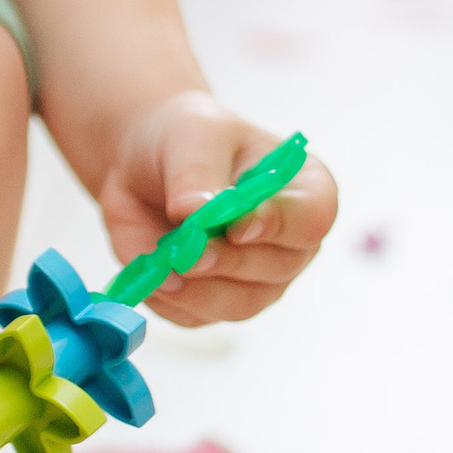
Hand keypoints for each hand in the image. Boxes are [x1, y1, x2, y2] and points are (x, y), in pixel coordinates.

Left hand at [95, 92, 338, 327]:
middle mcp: (289, 242)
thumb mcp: (192, 136)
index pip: (311, 218)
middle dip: (227, 261)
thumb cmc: (185, 140)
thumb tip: (194, 212)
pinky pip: (197, 316)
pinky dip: (169, 299)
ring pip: (240, 303)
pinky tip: (150, 272)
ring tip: (161, 263)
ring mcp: (256, 278)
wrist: (141, 164)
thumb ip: (196, 174)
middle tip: (186, 250)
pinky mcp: (213, 301)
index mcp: (304, 190)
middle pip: (277, 268)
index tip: (236, 227)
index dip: (278, 226)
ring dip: (197, 289)